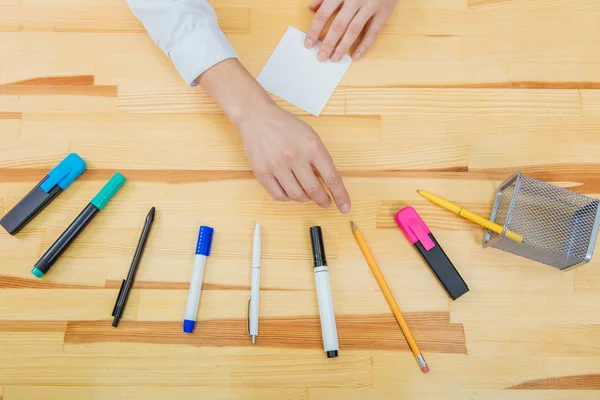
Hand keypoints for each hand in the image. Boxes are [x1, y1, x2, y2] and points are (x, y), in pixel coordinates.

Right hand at [236, 103, 350, 212]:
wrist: (257, 117)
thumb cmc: (286, 126)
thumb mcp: (310, 136)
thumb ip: (320, 157)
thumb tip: (328, 182)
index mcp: (312, 147)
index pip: (332, 178)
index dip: (340, 196)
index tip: (345, 207)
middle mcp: (295, 157)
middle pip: (314, 190)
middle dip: (323, 200)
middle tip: (326, 202)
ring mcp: (277, 165)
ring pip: (297, 196)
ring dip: (305, 199)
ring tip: (306, 194)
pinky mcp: (262, 172)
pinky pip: (279, 195)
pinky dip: (288, 198)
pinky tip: (290, 191)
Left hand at [305, 0, 397, 61]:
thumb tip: (312, 8)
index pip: (324, 13)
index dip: (315, 30)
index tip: (308, 44)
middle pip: (338, 25)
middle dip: (328, 43)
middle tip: (321, 57)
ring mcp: (370, 6)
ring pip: (354, 30)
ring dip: (343, 47)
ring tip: (335, 58)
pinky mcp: (383, 12)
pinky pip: (372, 32)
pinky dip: (364, 46)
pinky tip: (355, 56)